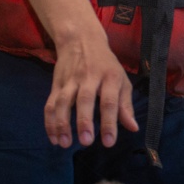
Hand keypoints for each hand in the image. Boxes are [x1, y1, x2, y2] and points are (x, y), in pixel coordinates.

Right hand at [45, 30, 137, 147]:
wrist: (81, 39)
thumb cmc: (106, 65)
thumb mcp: (121, 80)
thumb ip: (126, 105)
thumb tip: (133, 128)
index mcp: (109, 77)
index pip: (110, 101)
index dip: (109, 122)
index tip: (108, 142)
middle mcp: (88, 77)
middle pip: (84, 100)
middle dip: (84, 121)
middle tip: (86, 142)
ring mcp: (70, 80)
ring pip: (63, 102)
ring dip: (62, 123)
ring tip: (64, 143)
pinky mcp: (56, 84)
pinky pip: (50, 104)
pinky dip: (49, 121)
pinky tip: (53, 137)